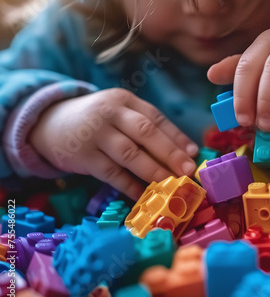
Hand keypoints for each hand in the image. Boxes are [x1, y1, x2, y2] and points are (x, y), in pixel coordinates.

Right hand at [29, 89, 198, 199]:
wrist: (48, 123)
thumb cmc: (96, 122)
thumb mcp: (118, 114)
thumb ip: (146, 127)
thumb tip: (186, 151)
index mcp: (124, 100)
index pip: (155, 118)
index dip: (177, 136)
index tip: (194, 153)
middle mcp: (110, 113)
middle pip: (145, 132)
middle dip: (170, 152)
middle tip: (188, 170)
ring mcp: (94, 134)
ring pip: (130, 154)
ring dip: (154, 171)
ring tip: (172, 184)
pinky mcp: (82, 156)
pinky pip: (111, 174)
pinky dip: (130, 186)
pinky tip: (145, 195)